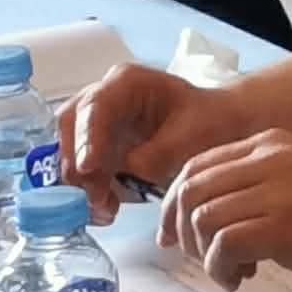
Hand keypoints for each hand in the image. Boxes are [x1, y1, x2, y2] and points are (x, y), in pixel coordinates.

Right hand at [59, 63, 253, 224]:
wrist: (221, 128)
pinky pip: (82, 168)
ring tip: (106, 209)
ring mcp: (98, 122)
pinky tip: (107, 209)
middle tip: (97, 196)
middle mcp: (105, 97)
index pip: (95, 106)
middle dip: (79, 164)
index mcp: (128, 83)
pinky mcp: (98, 146)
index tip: (89, 168)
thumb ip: (156, 153)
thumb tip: (126, 169)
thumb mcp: (191, 136)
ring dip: (82, 183)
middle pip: (71, 128)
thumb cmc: (210, 123)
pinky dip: (90, 190)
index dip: (87, 137)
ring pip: (71, 150)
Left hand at [159, 128, 291, 291]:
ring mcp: (277, 191)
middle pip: (190, 188)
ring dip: (204, 254)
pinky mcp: (286, 226)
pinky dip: (221, 268)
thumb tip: (228, 215)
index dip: (178, 202)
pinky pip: (224, 245)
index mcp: (273, 144)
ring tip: (231, 271)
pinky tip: (243, 277)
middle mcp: (269, 159)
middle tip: (193, 257)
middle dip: (180, 229)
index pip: (198, 165)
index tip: (179, 233)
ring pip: (201, 217)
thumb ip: (268, 183)